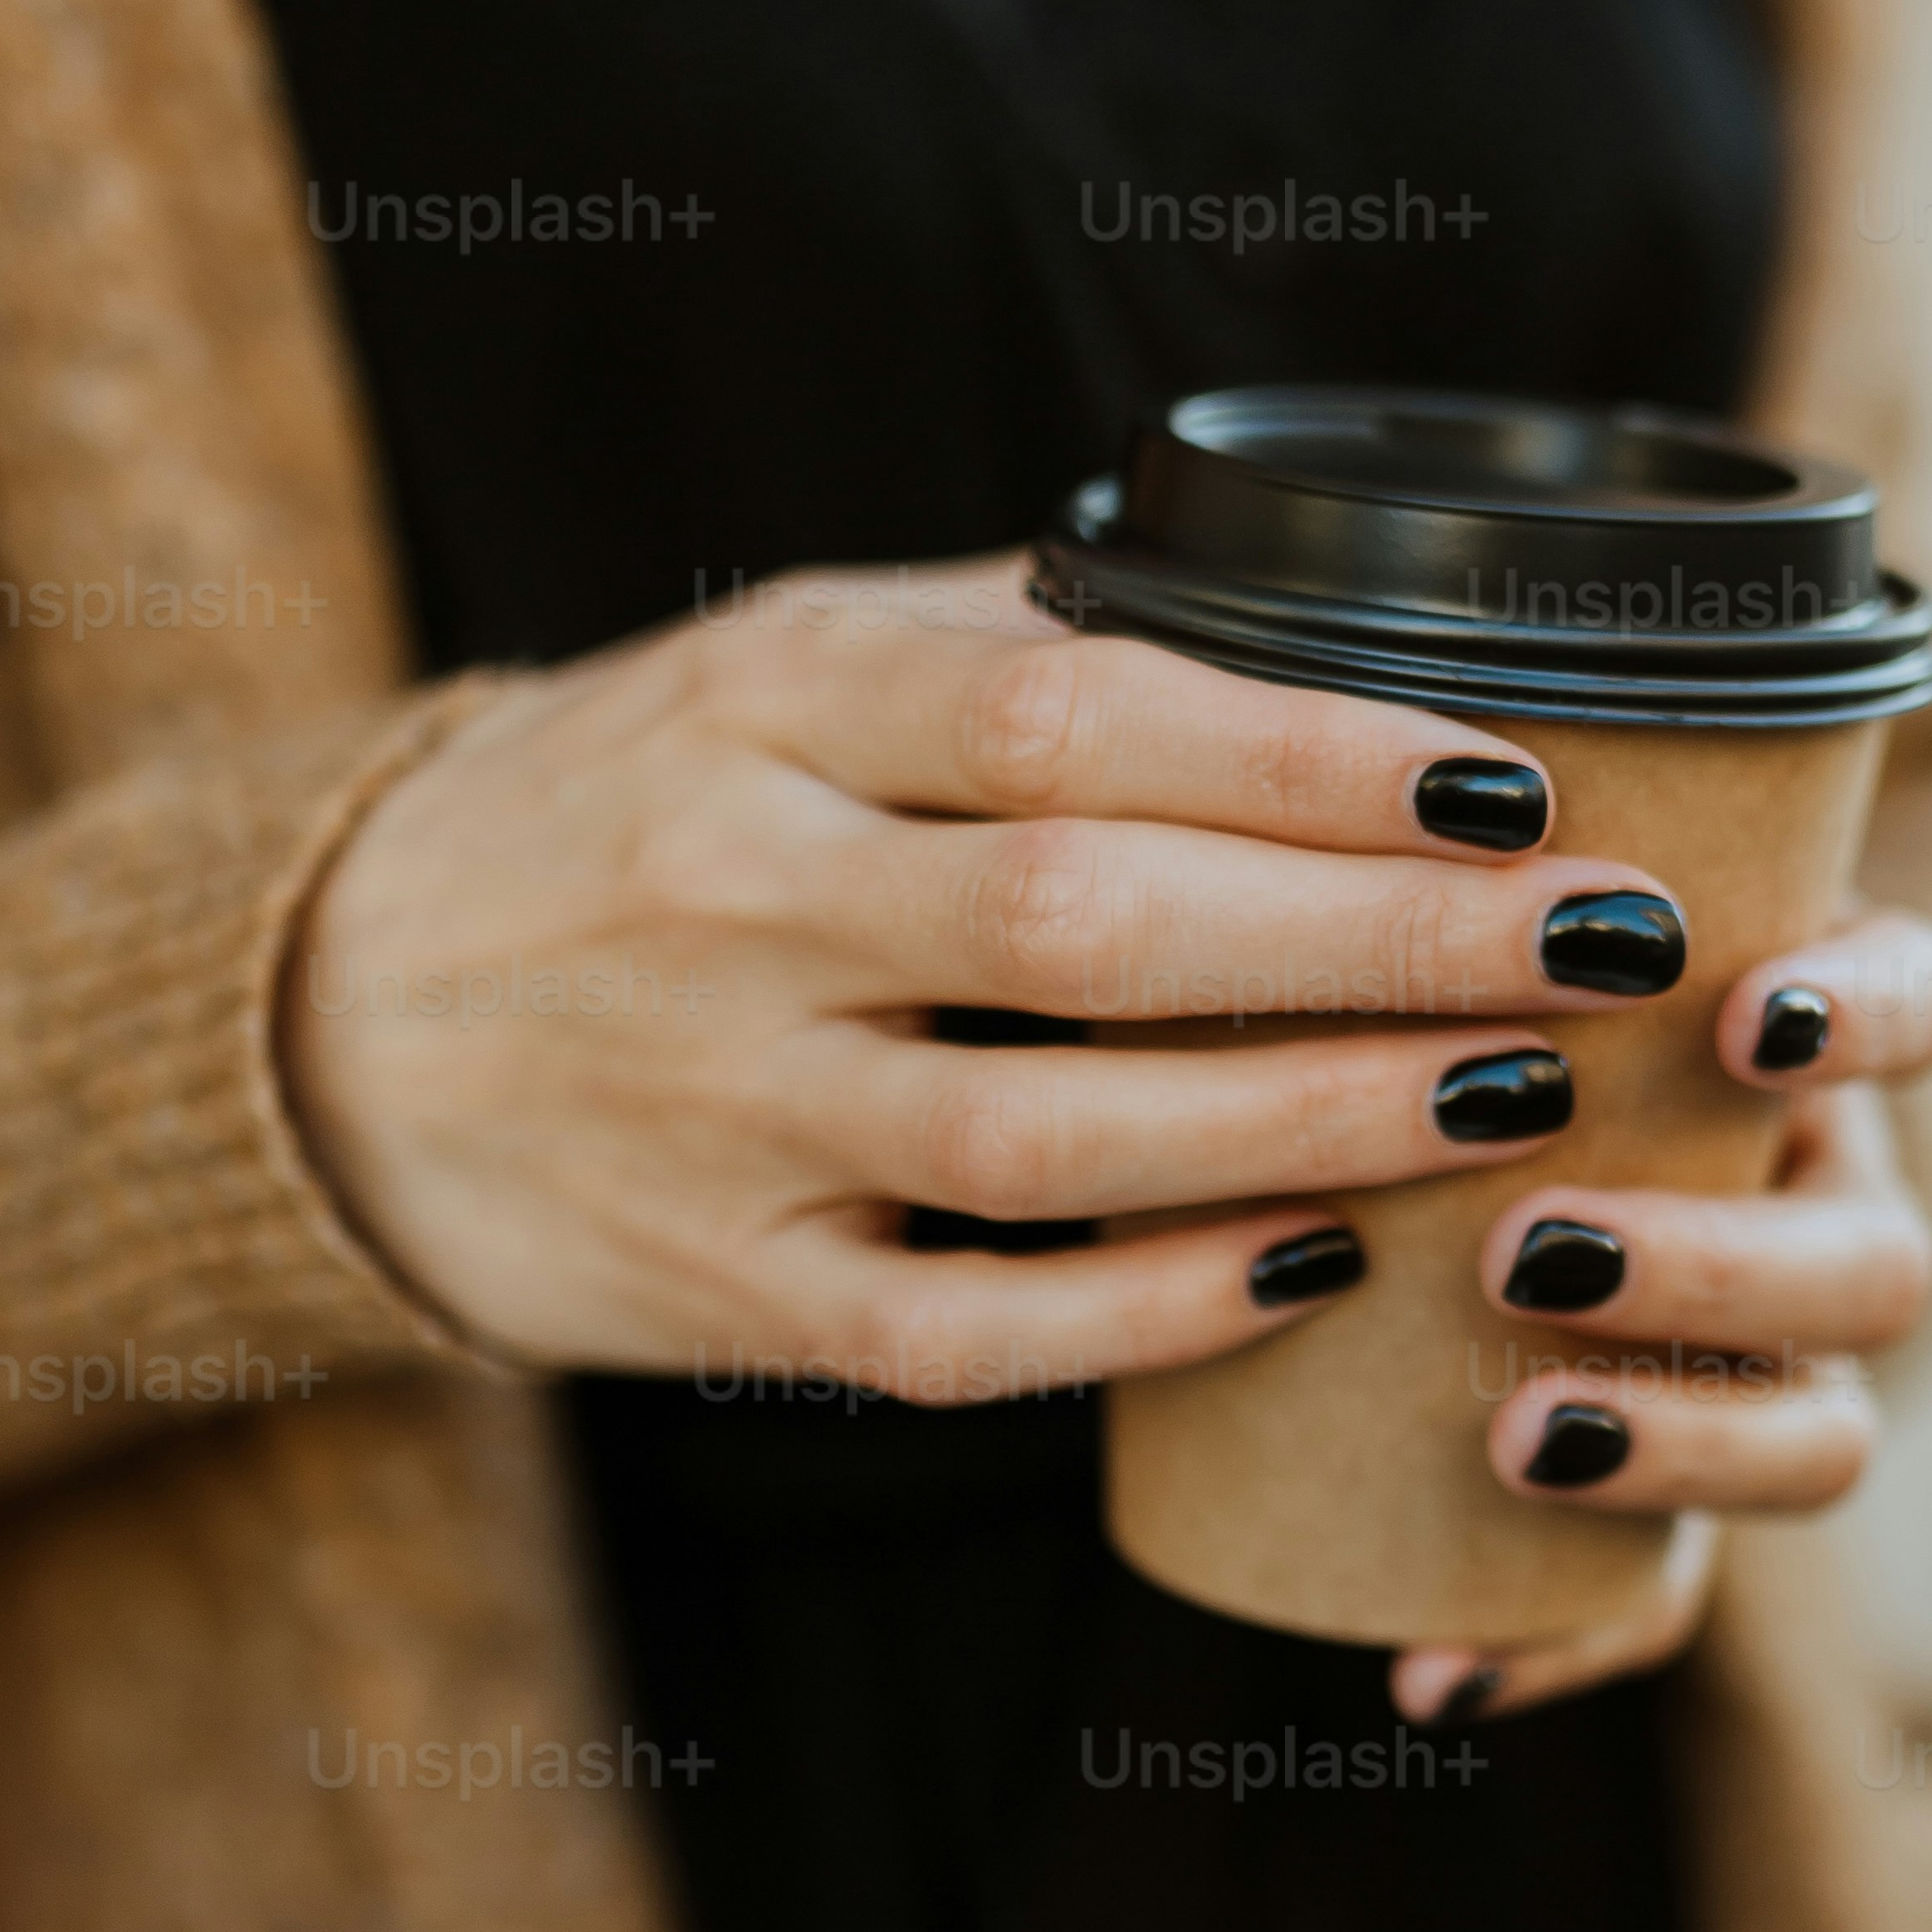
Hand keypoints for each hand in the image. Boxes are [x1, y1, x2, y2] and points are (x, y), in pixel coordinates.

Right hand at [277, 560, 1692, 1391]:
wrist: (333, 1014)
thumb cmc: (637, 810)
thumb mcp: (779, 657)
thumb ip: (1018, 636)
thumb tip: (1326, 605)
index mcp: (775, 698)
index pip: (1078, 716)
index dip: (1311, 757)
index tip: (1515, 778)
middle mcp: (740, 893)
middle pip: (1095, 921)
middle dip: (1378, 939)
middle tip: (1598, 947)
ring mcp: (725, 1107)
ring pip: (1052, 1133)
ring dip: (1311, 1123)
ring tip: (1517, 1099)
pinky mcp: (726, 1290)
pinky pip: (970, 1325)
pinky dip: (1153, 1309)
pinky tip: (1319, 1272)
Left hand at [1387, 906, 1931, 1724]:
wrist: (1401, 1126)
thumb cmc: (1451, 974)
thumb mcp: (1471, 896)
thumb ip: (1449, 843)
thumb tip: (1348, 770)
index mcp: (1805, 1047)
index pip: (1923, 1008)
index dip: (1867, 1020)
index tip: (1742, 1020)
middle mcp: (1824, 1209)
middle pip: (1877, 1266)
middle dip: (1722, 1268)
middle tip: (1536, 1252)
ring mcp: (1772, 1372)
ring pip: (1823, 1443)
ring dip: (1686, 1448)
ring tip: (1519, 1435)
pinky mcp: (1672, 1505)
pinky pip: (1657, 1601)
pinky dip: (1549, 1646)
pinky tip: (1434, 1674)